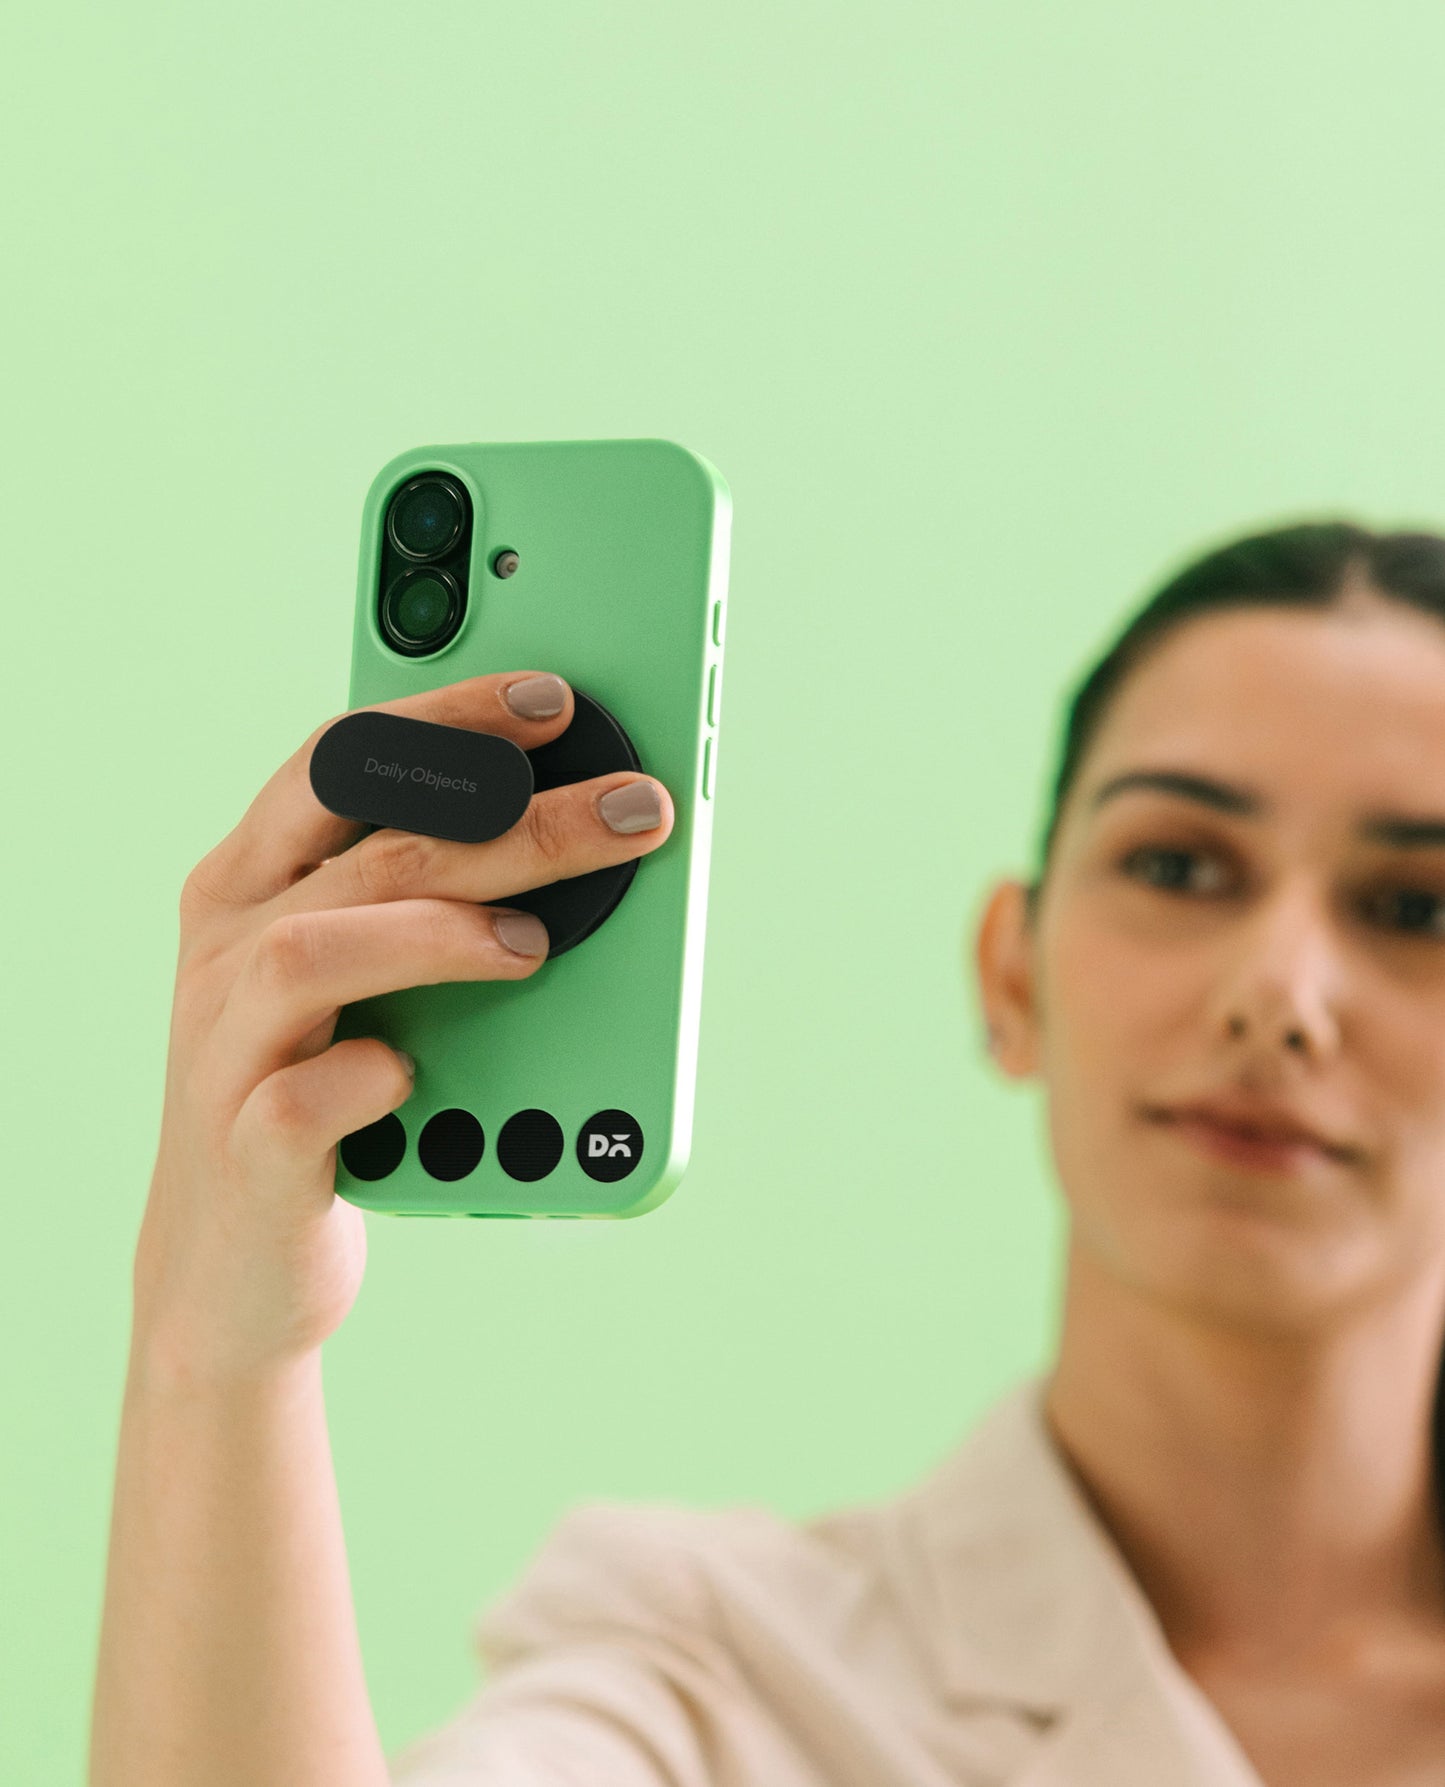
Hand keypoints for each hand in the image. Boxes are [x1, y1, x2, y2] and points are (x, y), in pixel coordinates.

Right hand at [132, 671, 673, 1384]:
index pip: (342, 759)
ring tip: (535, 948)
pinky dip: (374, 1078)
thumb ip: (420, 899)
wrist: (231, 1274)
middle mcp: (225, 949)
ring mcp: (226, 1050)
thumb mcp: (357, 978)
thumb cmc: (316, 1094)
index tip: (553, 700)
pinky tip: (422, 1077)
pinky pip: (303, 1100)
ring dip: (439, 935)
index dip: (448, 720)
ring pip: (315, 952)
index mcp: (250, 882)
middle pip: (366, 847)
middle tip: (629, 812)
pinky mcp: (248, 1154)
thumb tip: (571, 823)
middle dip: (510, 819)